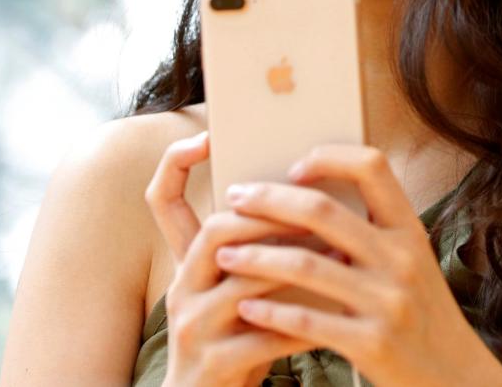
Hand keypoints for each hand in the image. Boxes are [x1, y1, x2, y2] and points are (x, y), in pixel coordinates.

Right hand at [144, 130, 321, 386]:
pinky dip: (301, 323)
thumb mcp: (238, 292)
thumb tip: (311, 204)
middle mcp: (181, 288)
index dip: (175, 163)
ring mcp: (192, 327)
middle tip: (316, 208)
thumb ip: (259, 253)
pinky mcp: (212, 364)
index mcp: (186, 264)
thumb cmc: (238, 341)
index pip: (162, 200)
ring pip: (244, 283)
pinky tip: (333, 316)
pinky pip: (262, 336)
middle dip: (269, 216)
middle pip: (216, 231)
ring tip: (339, 257)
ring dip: (296, 267)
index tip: (207, 136)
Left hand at [215, 144, 501, 386]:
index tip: (293, 168)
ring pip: (305, 265)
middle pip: (323, 212)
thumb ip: (375, 234)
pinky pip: (308, 320)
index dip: (329, 158)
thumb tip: (310, 200)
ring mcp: (388, 303)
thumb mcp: (413, 264)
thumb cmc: (422, 316)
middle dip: (269, 201)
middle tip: (235, 198)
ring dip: (255, 257)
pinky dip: (270, 311)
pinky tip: (246, 307)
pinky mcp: (372, 345)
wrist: (456, 379)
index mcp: (410, 232)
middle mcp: (401, 260)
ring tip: (224, 254)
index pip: (372, 167)